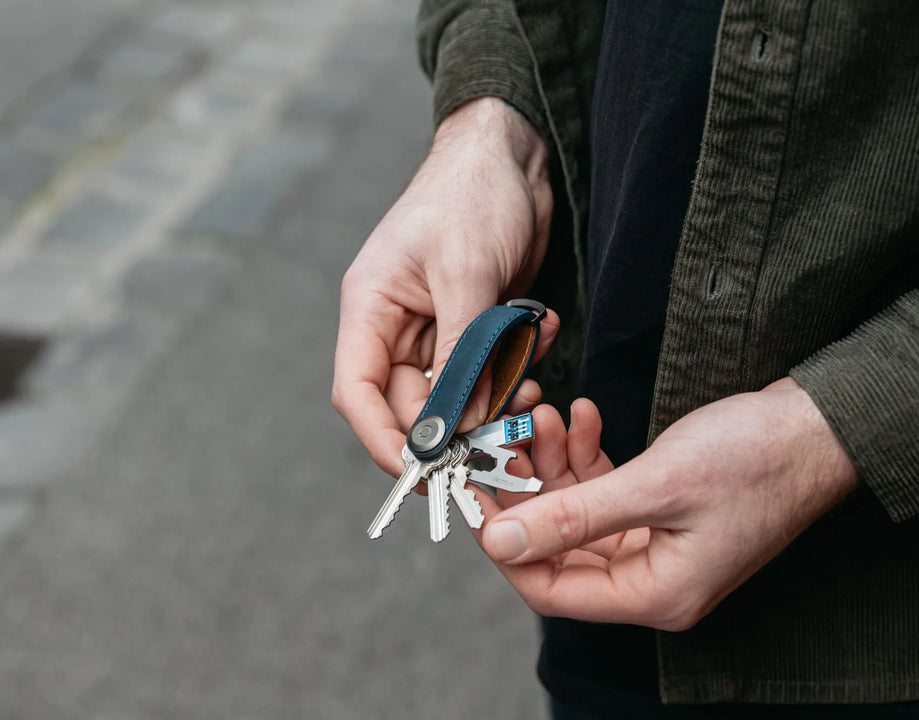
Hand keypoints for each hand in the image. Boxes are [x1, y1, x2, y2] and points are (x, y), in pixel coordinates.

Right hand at [333, 98, 558, 475]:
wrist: (514, 154)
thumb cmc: (474, 194)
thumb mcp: (466, 272)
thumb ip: (461, 353)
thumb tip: (457, 426)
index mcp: (371, 309)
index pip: (359, 393)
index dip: (384, 441)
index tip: (423, 474)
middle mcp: (397, 326)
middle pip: (414, 403)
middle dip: (459, 423)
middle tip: (510, 432)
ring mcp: (438, 328)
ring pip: (460, 393)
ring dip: (498, 394)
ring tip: (534, 374)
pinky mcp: (476, 326)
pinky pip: (492, 367)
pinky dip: (519, 363)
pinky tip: (544, 329)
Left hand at [473, 379, 858, 631]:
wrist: (821, 424)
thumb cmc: (756, 459)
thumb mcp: (654, 486)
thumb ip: (572, 516)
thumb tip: (500, 543)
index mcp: (656, 593)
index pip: (551, 589)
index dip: (505, 544)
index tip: (473, 493)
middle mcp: (655, 578)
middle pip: (561, 547)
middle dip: (530, 490)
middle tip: (503, 441)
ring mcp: (661, 544)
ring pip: (580, 512)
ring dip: (557, 464)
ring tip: (546, 414)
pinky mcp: (666, 509)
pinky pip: (608, 490)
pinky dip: (589, 455)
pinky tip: (585, 416)